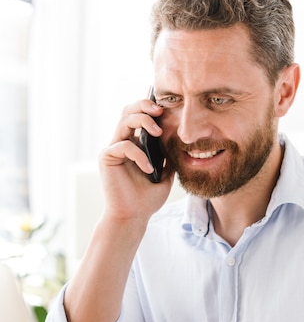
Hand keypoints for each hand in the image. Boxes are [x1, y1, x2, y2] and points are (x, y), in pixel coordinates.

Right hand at [99, 97, 173, 221]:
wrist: (134, 216)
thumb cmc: (147, 199)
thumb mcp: (166, 175)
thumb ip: (168, 156)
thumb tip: (178, 139)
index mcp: (136, 144)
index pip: (141, 116)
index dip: (151, 108)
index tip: (169, 108)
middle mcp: (123, 142)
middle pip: (128, 111)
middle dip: (144, 105)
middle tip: (160, 110)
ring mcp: (114, 149)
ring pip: (124, 121)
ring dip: (143, 121)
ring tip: (158, 132)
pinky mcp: (107, 158)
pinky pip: (123, 145)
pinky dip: (138, 155)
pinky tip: (148, 168)